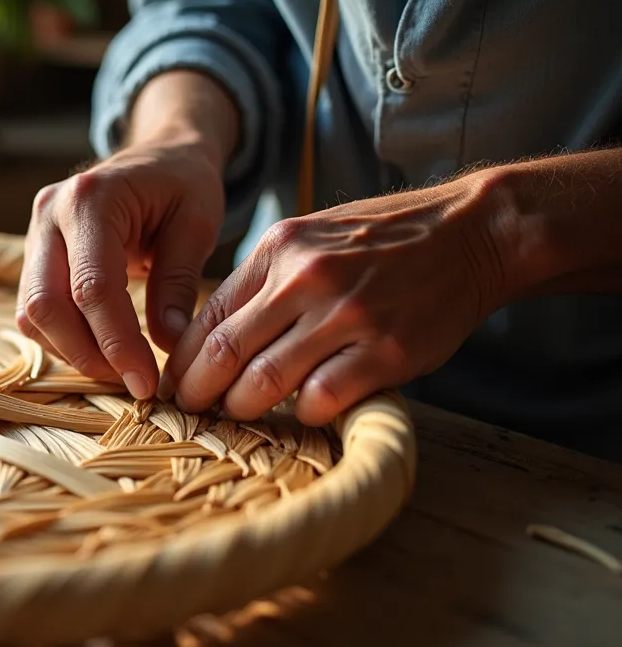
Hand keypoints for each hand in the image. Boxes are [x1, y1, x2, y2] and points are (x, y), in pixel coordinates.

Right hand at [16, 136, 226, 398]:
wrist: (160, 154)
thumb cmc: (183, 183)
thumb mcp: (197, 224)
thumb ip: (179, 283)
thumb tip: (170, 347)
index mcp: (90, 198)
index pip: (92, 288)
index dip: (117, 343)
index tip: (147, 383)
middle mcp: (49, 214)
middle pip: (46, 305)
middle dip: (88, 355)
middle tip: (133, 383)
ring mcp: (34, 234)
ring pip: (33, 313)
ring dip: (74, 352)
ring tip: (122, 370)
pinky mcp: (34, 255)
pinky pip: (35, 310)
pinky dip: (65, 339)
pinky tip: (103, 351)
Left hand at [161, 170, 512, 424]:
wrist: (471, 232)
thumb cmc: (382, 241)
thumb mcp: (311, 237)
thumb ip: (263, 280)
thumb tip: (209, 333)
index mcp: (279, 249)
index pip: (209, 315)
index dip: (184, 359)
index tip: (175, 383)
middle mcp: (306, 279)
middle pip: (225, 352)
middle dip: (199, 391)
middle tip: (191, 410)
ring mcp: (347, 316)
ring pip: (265, 382)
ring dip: (243, 407)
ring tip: (237, 415)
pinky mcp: (386, 351)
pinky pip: (321, 398)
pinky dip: (303, 413)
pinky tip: (303, 410)